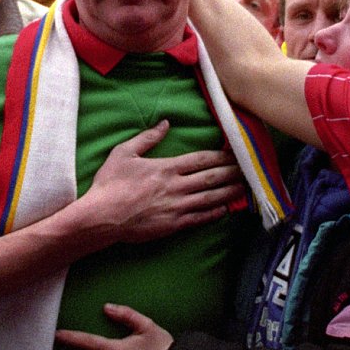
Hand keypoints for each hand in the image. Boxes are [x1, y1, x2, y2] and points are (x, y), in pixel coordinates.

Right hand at [80, 122, 246, 244]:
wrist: (101, 217)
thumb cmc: (110, 184)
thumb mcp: (124, 153)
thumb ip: (147, 138)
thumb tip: (166, 124)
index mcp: (166, 168)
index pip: (200, 159)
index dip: (220, 155)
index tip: (233, 152)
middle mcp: (176, 187)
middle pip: (211, 178)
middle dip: (231, 172)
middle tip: (248, 168)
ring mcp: (176, 207)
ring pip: (210, 198)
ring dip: (229, 192)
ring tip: (245, 187)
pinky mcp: (173, 225)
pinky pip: (200, 218)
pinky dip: (214, 213)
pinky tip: (225, 209)